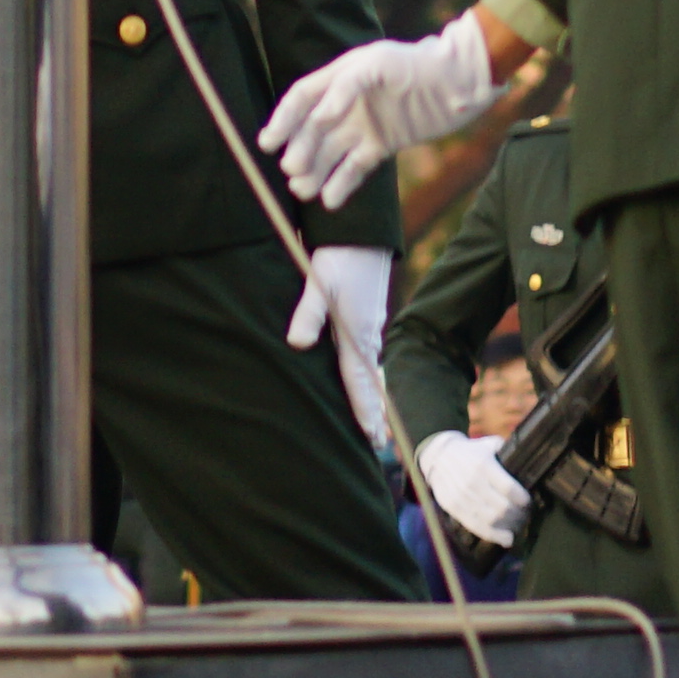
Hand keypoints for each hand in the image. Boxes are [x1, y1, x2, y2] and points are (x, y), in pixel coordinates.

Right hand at [259, 12, 511, 205]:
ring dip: (315, 172)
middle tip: (292, 172)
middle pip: (313, 131)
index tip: (267, 144)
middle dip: (299, 151)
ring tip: (304, 191)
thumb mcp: (380, 64)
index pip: (302, 98)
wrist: (460, 82)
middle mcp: (348, 102)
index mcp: (341, 75)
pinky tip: (329, 201)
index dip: (283, 120)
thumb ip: (346, 86)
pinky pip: (355, 168)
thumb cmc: (420, 64)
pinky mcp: (382, 145)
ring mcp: (364, 125)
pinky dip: (342, 185)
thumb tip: (318, 117)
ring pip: (330, 153)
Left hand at [283, 246, 399, 440]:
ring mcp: (369, 324)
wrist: (361, 232)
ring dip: (372, 395)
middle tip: (380, 445)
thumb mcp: (318, 282)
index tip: (372, 439)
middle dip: (374, 412)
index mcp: (357, 333)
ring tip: (376, 422)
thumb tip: (298, 344)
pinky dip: (369, 374)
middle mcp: (367, 334)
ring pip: (370, 368)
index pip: (359, 381)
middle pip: (370, 381)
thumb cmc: (338, 257)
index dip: (364, 411)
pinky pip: (368, 354)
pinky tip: (367, 378)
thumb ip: (308, 314)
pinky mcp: (367, 314)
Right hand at [411, 432, 528, 549]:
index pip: (509, 488)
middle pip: (502, 508)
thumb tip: (529, 459)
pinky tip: (507, 539)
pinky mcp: (454, 509)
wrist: (438, 456)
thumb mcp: (488, 445)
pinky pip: (477, 527)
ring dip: (509, 526)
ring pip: (491, 520)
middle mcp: (473, 482)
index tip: (528, 501)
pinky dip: (494, 536)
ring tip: (517, 525)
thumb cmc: (470, 452)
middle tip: (525, 514)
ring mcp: (462, 498)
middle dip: (518, 514)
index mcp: (483, 465)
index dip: (523, 499)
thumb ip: (507, 451)